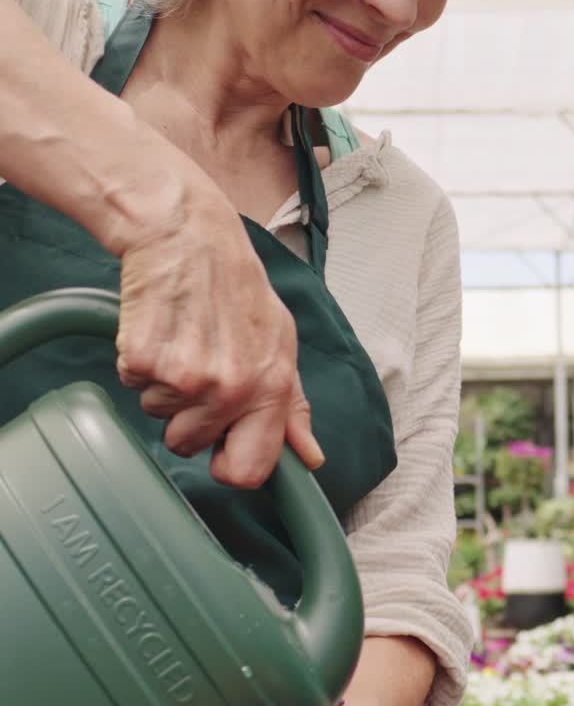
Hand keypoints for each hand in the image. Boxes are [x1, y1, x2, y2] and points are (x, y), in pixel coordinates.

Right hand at [114, 187, 323, 486]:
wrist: (188, 234)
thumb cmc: (236, 285)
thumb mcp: (280, 339)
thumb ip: (292, 404)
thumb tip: (309, 456)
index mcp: (270, 387)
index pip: (249, 471)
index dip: (229, 464)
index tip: (220, 444)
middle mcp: (230, 388)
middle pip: (189, 445)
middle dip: (187, 415)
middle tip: (197, 363)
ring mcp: (184, 377)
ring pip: (157, 415)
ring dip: (163, 385)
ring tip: (180, 338)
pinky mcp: (143, 360)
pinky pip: (132, 384)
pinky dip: (139, 361)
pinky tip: (159, 328)